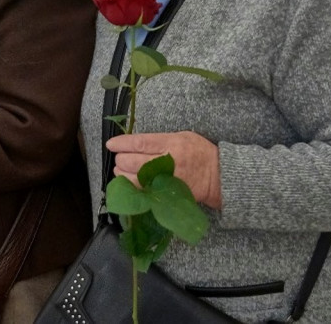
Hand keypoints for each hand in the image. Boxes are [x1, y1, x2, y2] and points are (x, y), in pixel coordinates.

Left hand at [106, 131, 222, 209]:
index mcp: (171, 143)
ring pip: (134, 179)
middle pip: (132, 161)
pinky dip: (132, 188)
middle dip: (121, 159)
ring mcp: (166, 180)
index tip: (110, 144)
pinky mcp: (166, 194)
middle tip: (119, 158)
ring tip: (121, 170)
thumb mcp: (183, 136)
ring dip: (123, 174)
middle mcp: (167, 161)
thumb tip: (136, 142)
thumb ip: (160, 139)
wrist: (219, 175)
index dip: (122, 143)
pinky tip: (129, 184)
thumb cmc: (200, 152)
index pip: (140, 142)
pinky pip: (143, 192)